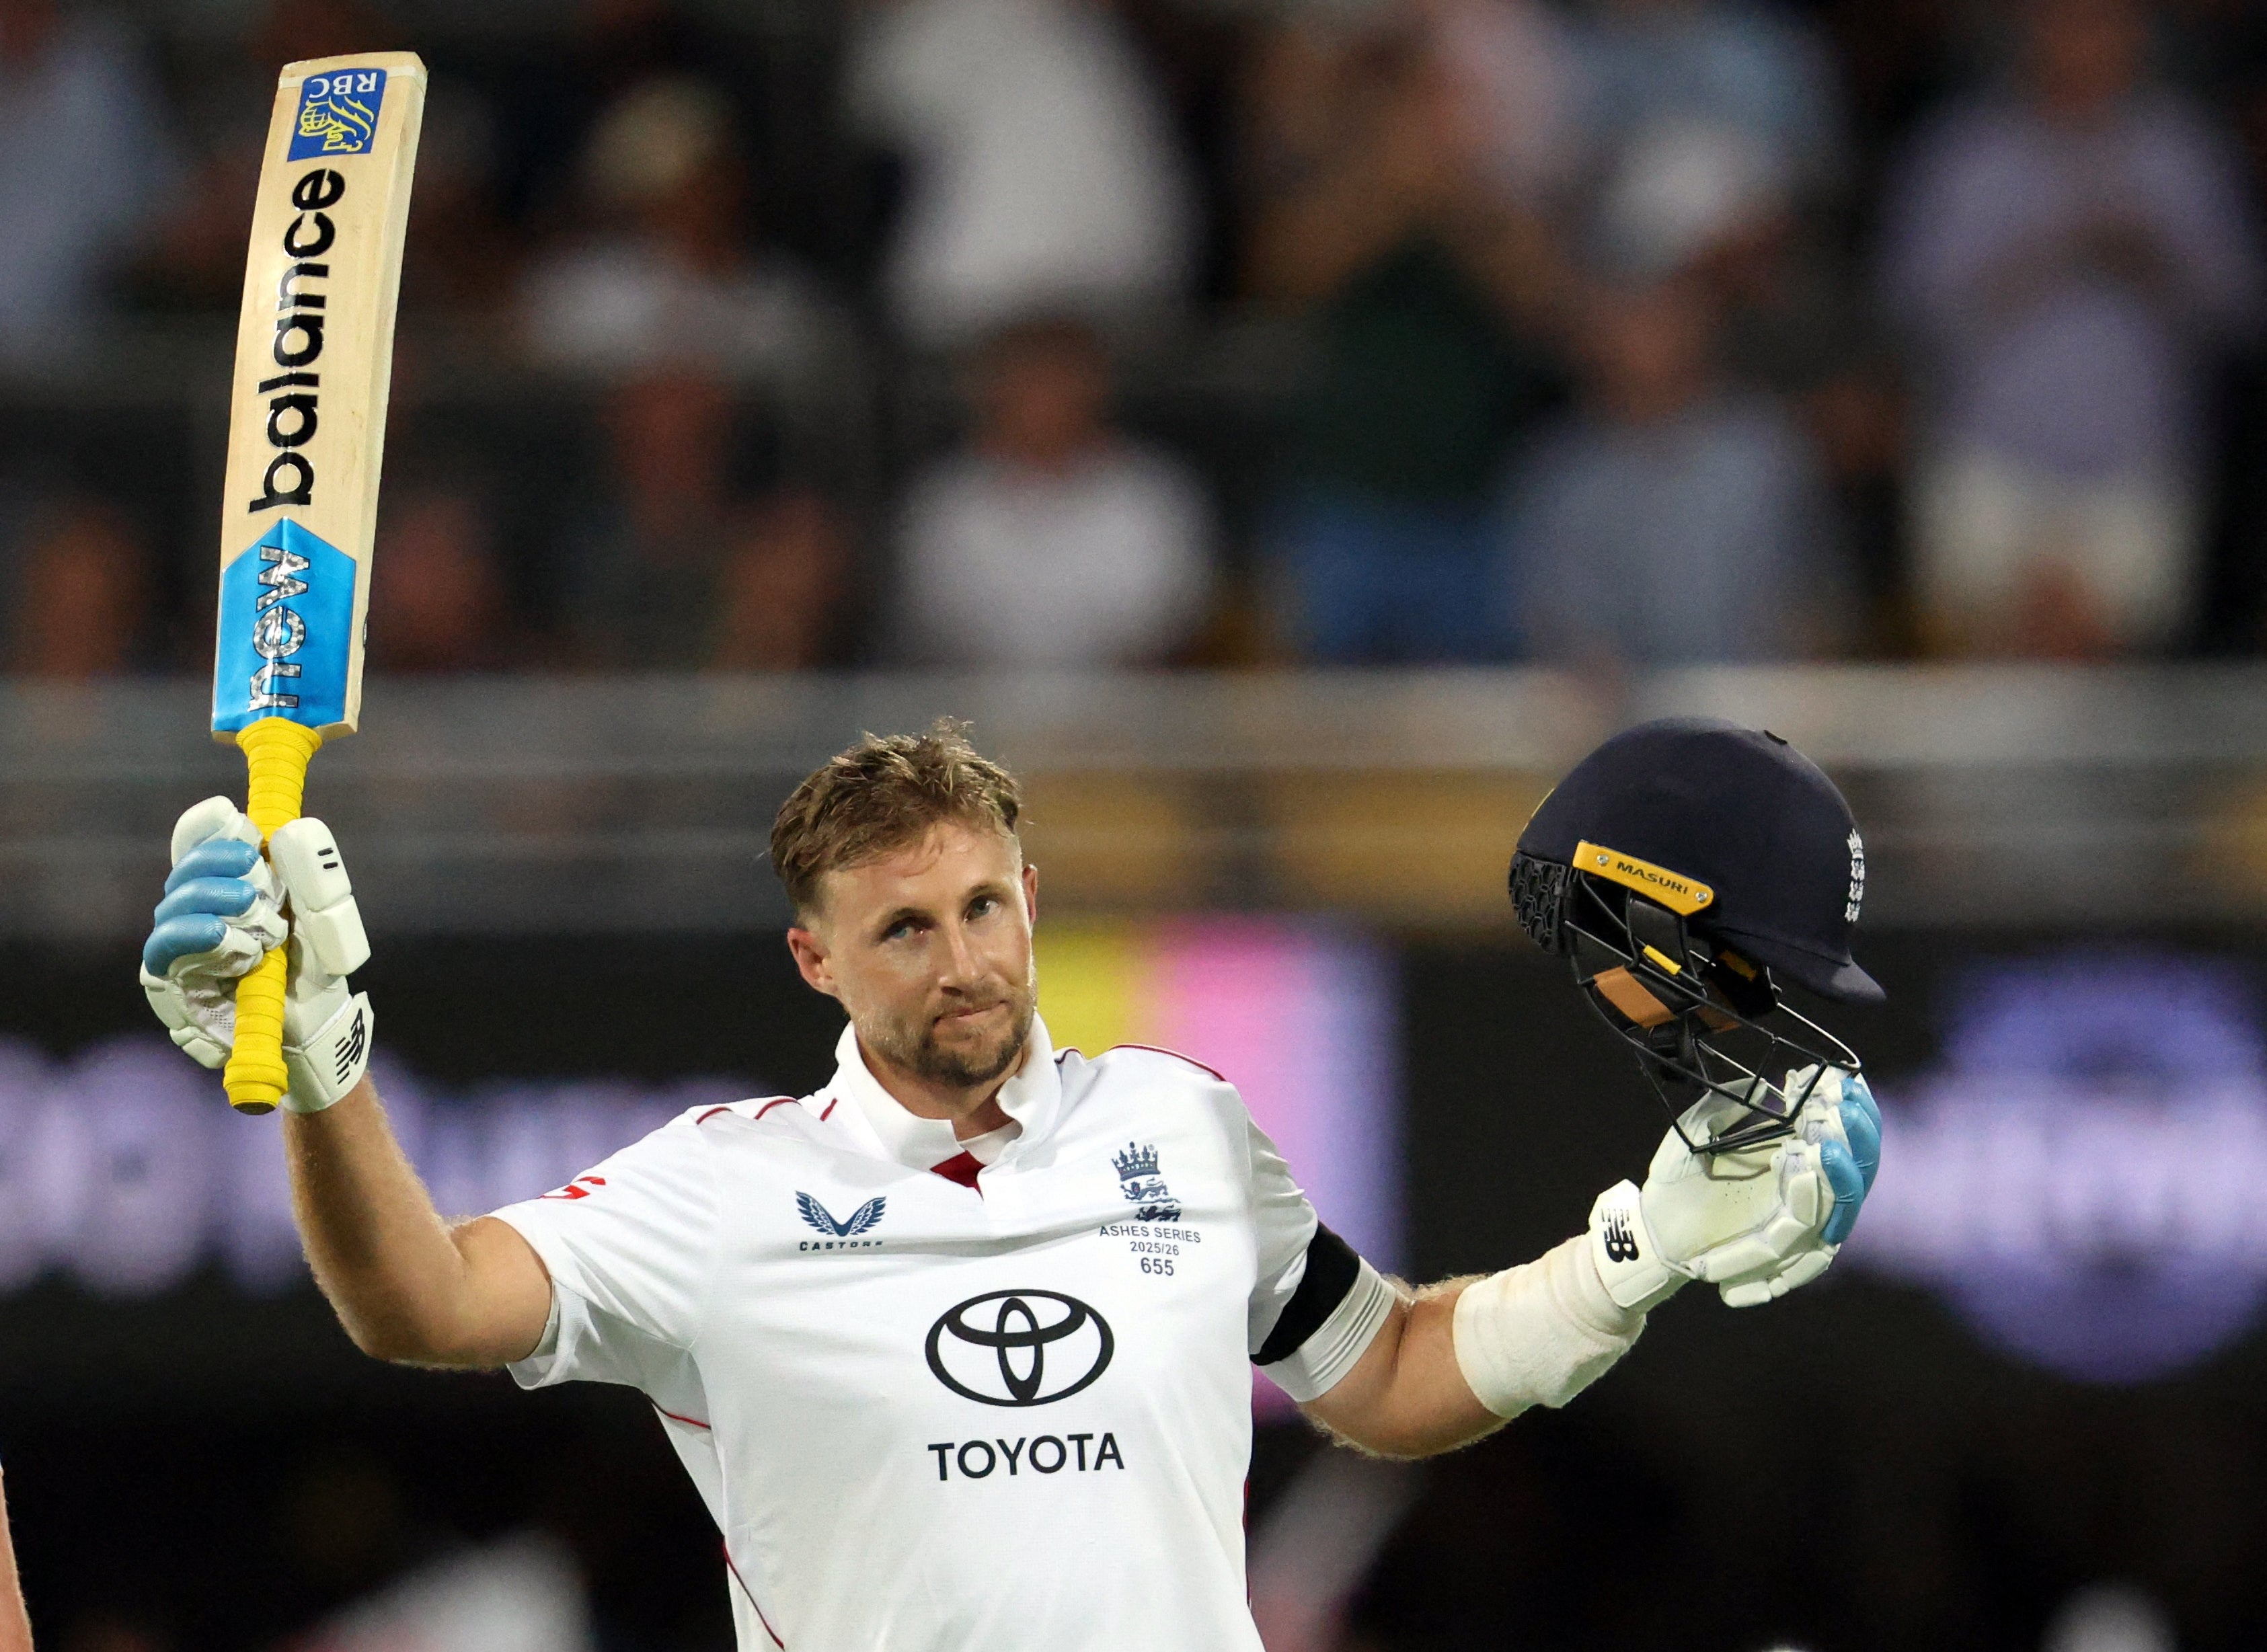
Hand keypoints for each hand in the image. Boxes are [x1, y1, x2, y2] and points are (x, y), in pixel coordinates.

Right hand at [140, 796, 373, 1112]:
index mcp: (228, 883)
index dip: (210, 830)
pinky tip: (237, 946)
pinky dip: (201, 939)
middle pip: (186, 871)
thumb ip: (312, 875)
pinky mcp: (171, 982)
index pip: (199, 843)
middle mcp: (196, 910)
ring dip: (219, 907)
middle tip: (264, 889)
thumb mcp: (325, 918)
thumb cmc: (315, 967)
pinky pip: (167, 952)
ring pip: (174, 908)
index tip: (243, 829)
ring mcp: (180, 946)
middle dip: (225, 871)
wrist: (314, 1026)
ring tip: (266, 927)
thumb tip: (289, 830)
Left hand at [1588, 1067, 1880, 1310]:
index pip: (1844, 1139)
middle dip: (1858, 1137)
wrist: (1650, 1224)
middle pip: (1856, 1172)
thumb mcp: (1699, 1129)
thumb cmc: (1676, 1180)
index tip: (1848, 1082)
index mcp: (1795, 1162)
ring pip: (1838, 1202)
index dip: (1855, 1113)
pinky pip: (1801, 1227)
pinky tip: (1801, 1168)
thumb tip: (1766, 1085)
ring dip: (1839, 1170)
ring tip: (1825, 1139)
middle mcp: (1805, 1194)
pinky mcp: (1774, 1247)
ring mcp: (1794, 1223)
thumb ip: (1729, 1103)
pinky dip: (1806, 1198)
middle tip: (1844, 1106)